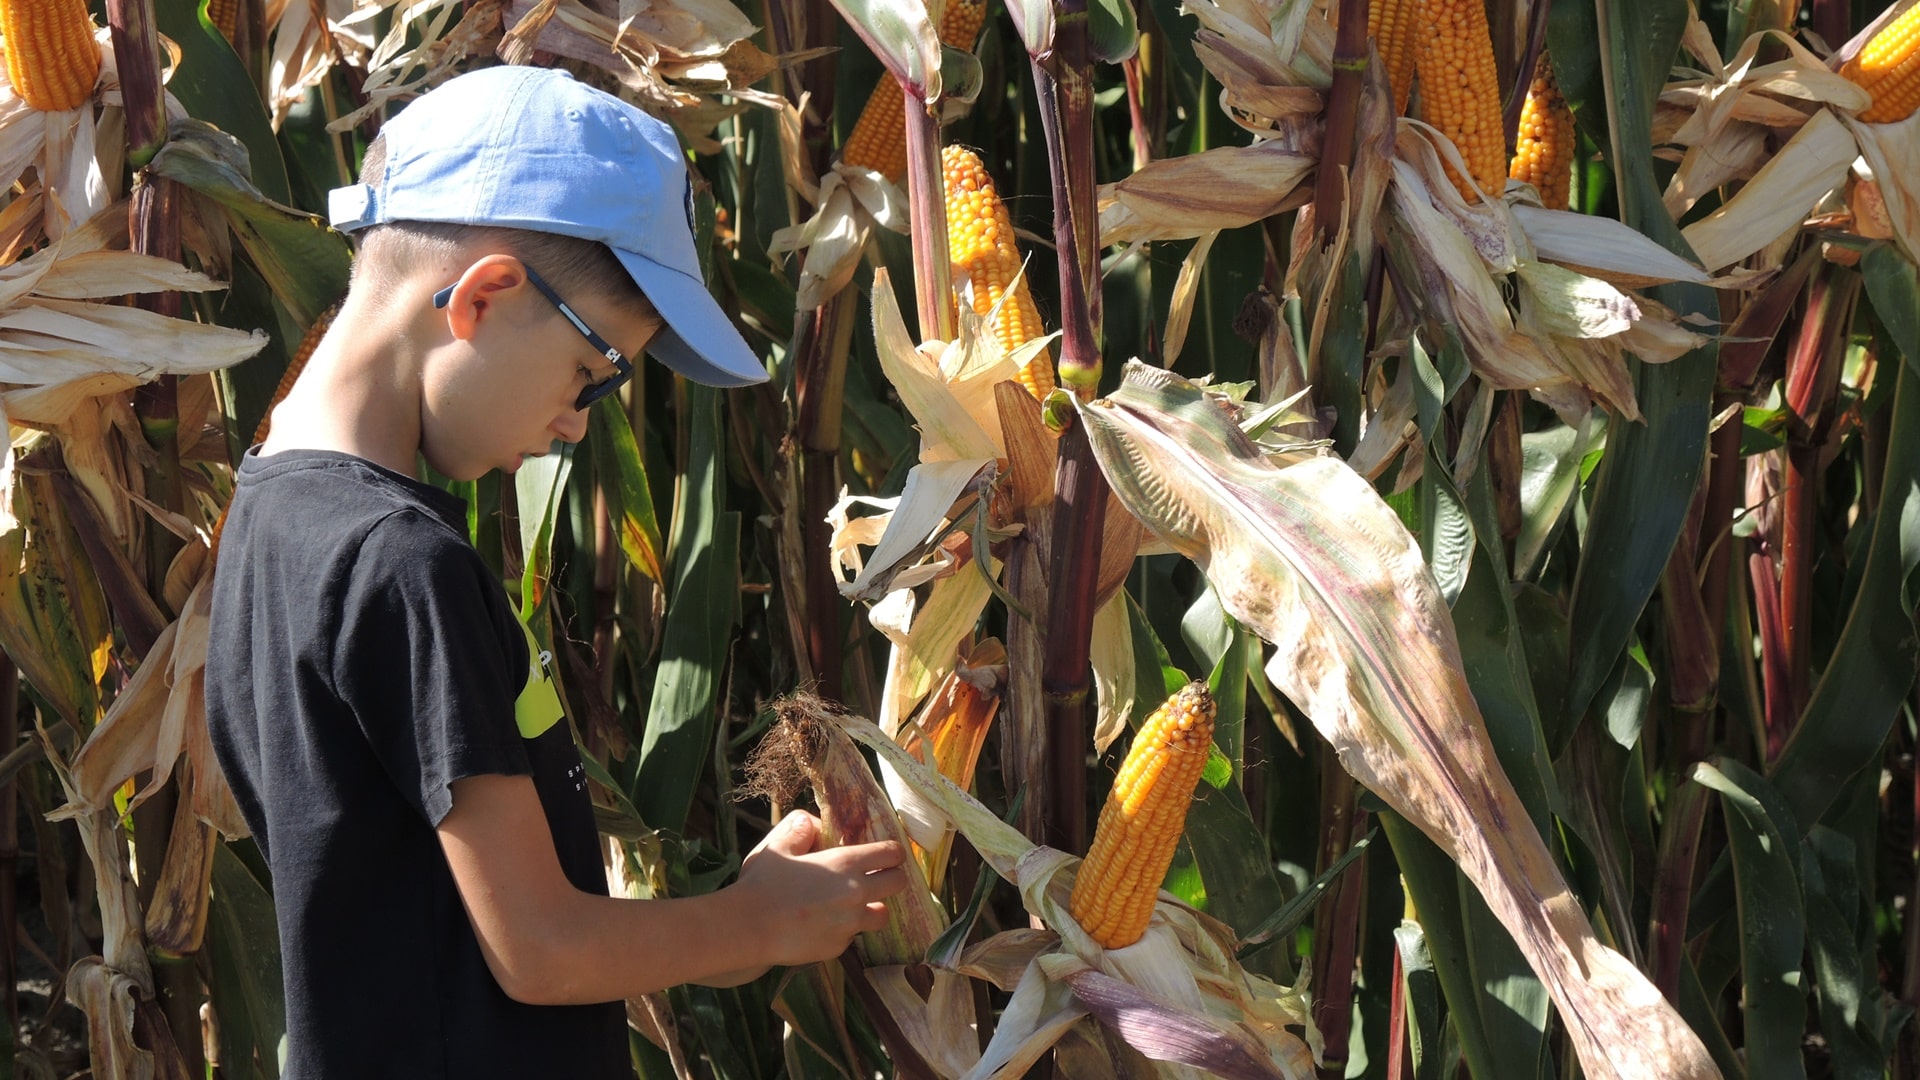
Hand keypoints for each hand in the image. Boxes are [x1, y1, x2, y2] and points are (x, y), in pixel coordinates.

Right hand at [729, 810, 908, 969]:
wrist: (748, 927)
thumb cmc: (761, 882)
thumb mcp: (779, 845)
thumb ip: (800, 829)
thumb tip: (812, 823)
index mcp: (845, 863)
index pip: (891, 854)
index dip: (893, 853)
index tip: (889, 855)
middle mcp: (856, 893)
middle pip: (898, 884)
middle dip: (892, 879)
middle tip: (878, 879)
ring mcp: (849, 923)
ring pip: (882, 916)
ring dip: (873, 909)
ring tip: (852, 907)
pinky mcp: (838, 947)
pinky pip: (852, 937)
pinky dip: (844, 931)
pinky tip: (822, 925)